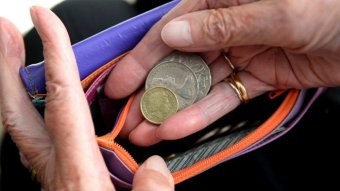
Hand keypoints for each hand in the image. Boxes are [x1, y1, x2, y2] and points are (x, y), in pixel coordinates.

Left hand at [0, 7, 172, 190]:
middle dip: (7, 66)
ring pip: (22, 124)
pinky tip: (47, 106)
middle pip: (17, 110)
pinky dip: (36, 114)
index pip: (64, 99)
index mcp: (76, 175)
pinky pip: (39, 140)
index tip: (43, 21)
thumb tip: (155, 168)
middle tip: (3, 32)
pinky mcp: (56, 183)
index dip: (55, 55)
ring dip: (17, 87)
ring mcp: (50, 178)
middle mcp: (55, 173)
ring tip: (18, 57)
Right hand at [104, 0, 339, 145]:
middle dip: (151, 90)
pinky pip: (225, 98)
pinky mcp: (256, 77)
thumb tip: (174, 33)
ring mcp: (240, 53)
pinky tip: (180, 127)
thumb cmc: (334, 5)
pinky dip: (203, 114)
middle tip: (128, 114)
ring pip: (199, 84)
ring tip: (147, 131)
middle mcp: (226, 26)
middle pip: (179, 61)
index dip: (142, 58)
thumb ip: (223, 25)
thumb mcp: (278, 10)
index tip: (120, 82)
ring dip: (173, 109)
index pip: (171, 29)